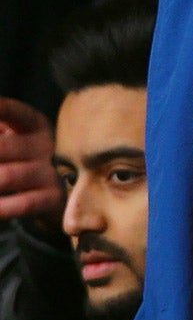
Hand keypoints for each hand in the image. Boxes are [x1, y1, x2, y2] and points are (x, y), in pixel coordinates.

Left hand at [0, 98, 59, 224]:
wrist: (59, 196)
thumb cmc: (24, 159)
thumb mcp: (14, 138)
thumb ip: (0, 129)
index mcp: (33, 124)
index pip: (12, 111)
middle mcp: (45, 145)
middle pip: (1, 147)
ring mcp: (51, 172)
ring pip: (6, 177)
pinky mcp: (53, 198)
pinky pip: (23, 204)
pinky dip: (1, 207)